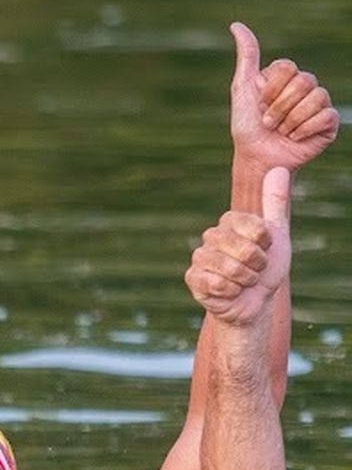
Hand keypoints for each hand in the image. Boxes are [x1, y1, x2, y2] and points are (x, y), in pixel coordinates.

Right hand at [186, 166, 290, 325]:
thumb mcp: (277, 235)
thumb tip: (278, 168)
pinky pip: (216, 283)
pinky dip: (231, 292)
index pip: (254, 228)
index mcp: (229, 222)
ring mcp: (199, 257)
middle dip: (257, 265)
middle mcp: (210, 236)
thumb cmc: (265, 268)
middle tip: (255, 269)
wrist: (254, 301)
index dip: (266, 244)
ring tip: (243, 281)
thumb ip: (275, 203)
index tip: (266, 249)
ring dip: (245, 280)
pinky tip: (229, 292)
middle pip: (243, 249)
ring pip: (230, 268)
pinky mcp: (192, 278)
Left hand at [231, 22, 338, 172]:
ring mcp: (319, 104)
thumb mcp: (242, 89)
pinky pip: (325, 115)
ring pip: (316, 97)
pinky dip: (304, 130)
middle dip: (279, 106)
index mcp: (286, 76)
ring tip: (281, 131)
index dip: (270, 89)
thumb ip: (246, 57)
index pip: (287, 67)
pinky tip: (295, 138)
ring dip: (290, 120)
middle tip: (268, 122)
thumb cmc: (247, 126)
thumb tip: (236, 25)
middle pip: (304, 80)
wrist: (256, 157)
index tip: (259, 104)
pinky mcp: (328, 123)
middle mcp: (305, 87)